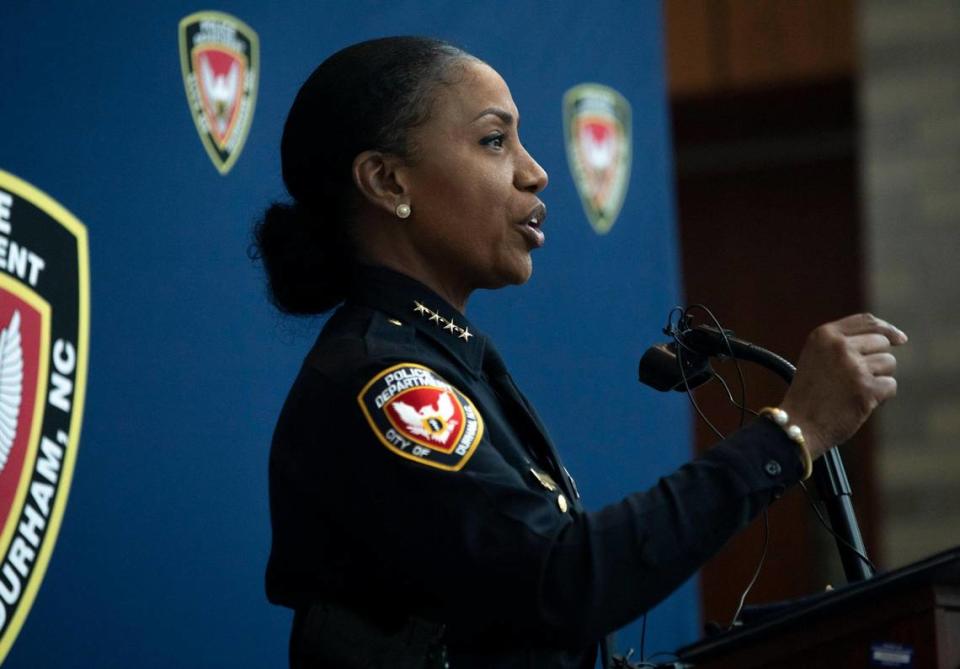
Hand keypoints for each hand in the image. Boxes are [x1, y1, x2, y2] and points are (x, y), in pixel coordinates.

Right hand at [779, 313, 906, 458]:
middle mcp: (839, 346)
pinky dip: (881, 397)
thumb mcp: (818, 357)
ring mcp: (853, 367)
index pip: (866, 321)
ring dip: (878, 379)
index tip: (900, 339)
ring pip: (889, 364)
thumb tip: (896, 337)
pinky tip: (860, 403)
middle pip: (882, 343)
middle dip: (876, 360)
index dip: (887, 329)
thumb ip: (845, 342)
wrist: (797, 424)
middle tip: (857, 379)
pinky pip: (890, 386)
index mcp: (824, 335)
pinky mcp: (866, 388)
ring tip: (854, 391)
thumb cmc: (810, 393)